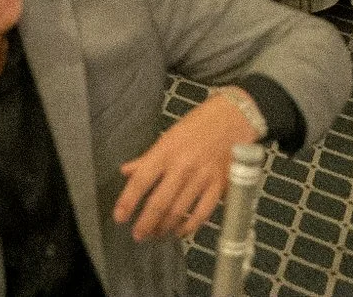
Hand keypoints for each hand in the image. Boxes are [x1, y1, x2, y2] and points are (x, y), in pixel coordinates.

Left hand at [114, 93, 253, 241]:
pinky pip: (202, 213)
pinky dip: (189, 226)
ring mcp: (202, 177)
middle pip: (159, 202)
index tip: (119, 217)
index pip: (141, 180)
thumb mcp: (169, 136)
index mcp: (166, 151)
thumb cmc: (199, 124)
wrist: (234, 116)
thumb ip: (148, 158)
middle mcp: (182, 166)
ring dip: (165, 227)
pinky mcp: (219, 185)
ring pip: (179, 211)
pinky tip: (181, 231)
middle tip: (138, 235)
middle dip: (146, 223)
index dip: (128, 201)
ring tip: (156, 234)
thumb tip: (126, 171)